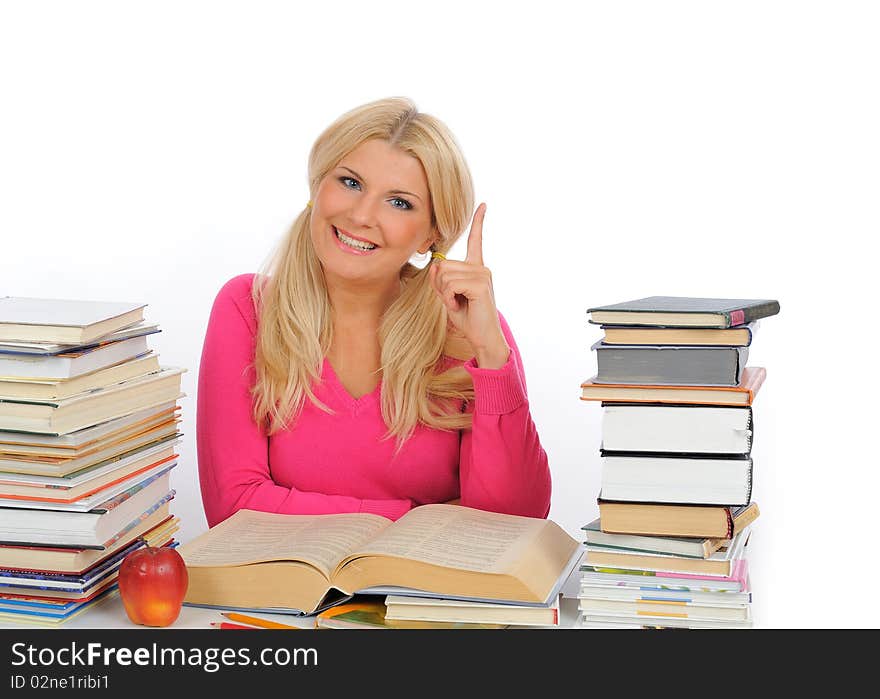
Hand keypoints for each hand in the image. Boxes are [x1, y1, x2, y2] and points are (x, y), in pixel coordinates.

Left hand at [429, 203, 509, 368]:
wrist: (483, 338)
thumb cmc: (467, 317)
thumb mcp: (447, 295)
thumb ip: (439, 278)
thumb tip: (436, 264)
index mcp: (476, 268)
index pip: (475, 240)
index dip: (478, 222)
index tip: (483, 205)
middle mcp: (481, 267)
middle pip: (444, 264)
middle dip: (440, 285)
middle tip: (453, 300)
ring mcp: (482, 274)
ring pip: (445, 275)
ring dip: (444, 293)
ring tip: (458, 304)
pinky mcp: (480, 284)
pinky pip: (450, 284)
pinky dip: (448, 298)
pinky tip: (460, 306)